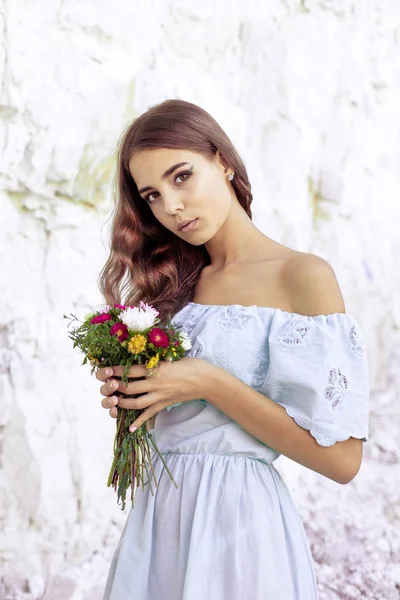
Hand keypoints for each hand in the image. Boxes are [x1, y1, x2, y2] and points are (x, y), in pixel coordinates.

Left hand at [95, 358, 211, 431]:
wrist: (206, 380)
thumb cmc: (190, 364)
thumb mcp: (170, 357)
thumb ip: (154, 359)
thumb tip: (138, 358)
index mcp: (156, 368)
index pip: (130, 370)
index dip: (115, 370)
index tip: (105, 370)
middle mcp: (156, 383)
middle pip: (129, 387)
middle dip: (114, 387)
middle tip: (105, 385)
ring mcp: (160, 396)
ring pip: (136, 403)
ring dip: (122, 403)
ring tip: (112, 401)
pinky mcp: (164, 404)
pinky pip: (150, 414)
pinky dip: (140, 422)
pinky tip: (130, 428)